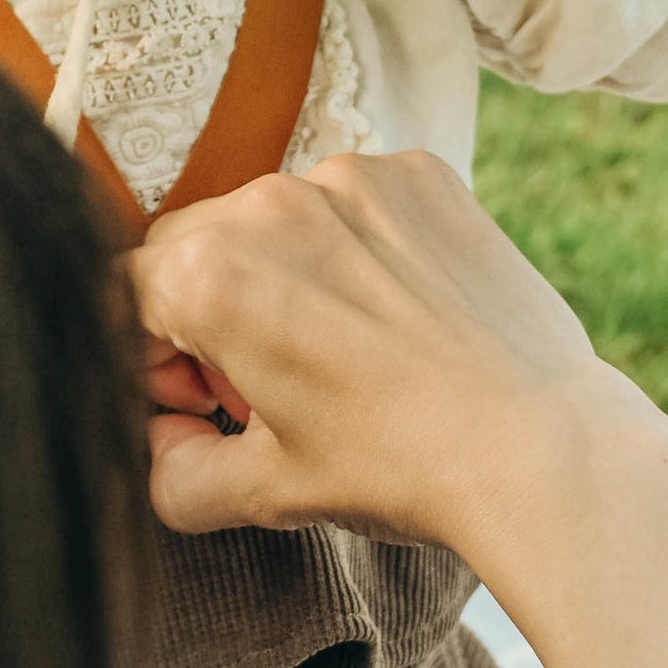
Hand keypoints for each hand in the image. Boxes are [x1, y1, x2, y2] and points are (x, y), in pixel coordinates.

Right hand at [130, 153, 667, 667]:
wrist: (540, 446)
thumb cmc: (398, 469)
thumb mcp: (264, 493)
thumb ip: (172, 471)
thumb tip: (163, 438)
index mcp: (208, 274)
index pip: (126, 297)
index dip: (153, 361)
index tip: (206, 406)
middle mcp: (271, 201)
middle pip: (193, 246)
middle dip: (208, 313)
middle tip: (268, 390)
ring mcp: (353, 176)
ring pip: (275, 218)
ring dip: (283, 276)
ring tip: (343, 355)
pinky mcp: (420, 174)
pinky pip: (352, 201)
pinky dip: (355, 248)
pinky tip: (396, 318)